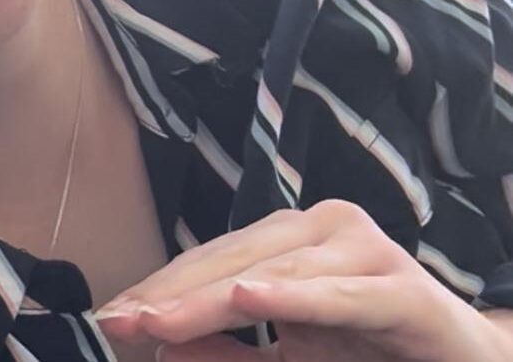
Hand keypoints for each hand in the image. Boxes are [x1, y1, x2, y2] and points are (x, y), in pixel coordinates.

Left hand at [95, 200, 507, 360]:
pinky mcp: (400, 286)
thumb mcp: (289, 356)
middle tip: (119, 320)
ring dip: (213, 300)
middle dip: (170, 295)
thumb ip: (228, 351)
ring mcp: (361, 248)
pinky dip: (293, 298)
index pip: (210, 261)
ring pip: (272, 275)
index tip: (109, 316)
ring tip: (161, 316)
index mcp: (288, 238)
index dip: (158, 288)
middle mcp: (320, 228)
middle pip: (231, 262)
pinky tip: (250, 298)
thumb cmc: (373, 351)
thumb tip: (158, 344)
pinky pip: (338, 295)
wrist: (466, 359)